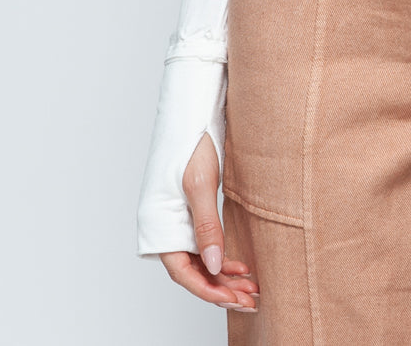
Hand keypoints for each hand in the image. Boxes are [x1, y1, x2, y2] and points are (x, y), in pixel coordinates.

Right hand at [159, 132, 259, 313]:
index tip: (233, 299)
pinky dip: (222, 256)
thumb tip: (216, 266)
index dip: (208, 290)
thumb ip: (207, 226)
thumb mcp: (200, 184)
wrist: (191, 111)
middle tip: (250, 299)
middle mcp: (166, 227)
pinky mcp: (191, 209)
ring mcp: (178, 219)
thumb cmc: (190, 142)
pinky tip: (240, 265)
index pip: (183, 272)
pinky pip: (205, 242)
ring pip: (201, 259)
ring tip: (251, 287)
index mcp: (159, 224)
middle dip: (221, 287)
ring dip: (224, 275)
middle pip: (193, 270)